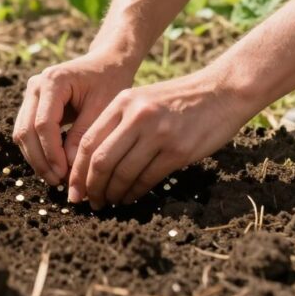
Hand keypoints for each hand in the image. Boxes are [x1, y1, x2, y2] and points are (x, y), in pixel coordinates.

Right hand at [13, 48, 139, 185]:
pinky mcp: (33, 104)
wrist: (106, 62)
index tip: (64, 174)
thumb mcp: (103, 107)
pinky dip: (37, 150)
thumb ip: (84, 135)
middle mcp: (35, 85)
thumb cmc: (109, 81)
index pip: (43, 124)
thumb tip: (69, 168)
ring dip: (35, 158)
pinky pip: (27, 131)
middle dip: (39, 160)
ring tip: (55, 178)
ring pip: (22, 133)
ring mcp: (31, 94)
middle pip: (26, 130)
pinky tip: (52, 166)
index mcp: (53, 81)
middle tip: (57, 181)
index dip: (51, 152)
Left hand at [67, 69, 251, 208]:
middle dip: (90, 187)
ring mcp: (158, 133)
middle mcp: (137, 116)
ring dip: (112, 194)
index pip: (88, 141)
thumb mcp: (142, 100)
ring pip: (122, 173)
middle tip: (88, 202)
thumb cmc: (178, 100)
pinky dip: (134, 193)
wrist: (221, 92)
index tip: (73, 188)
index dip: (76, 170)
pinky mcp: (178, 151)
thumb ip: (118, 122)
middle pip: (100, 160)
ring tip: (108, 203)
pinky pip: (147, 179)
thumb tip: (91, 161)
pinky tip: (129, 198)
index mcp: (123, 102)